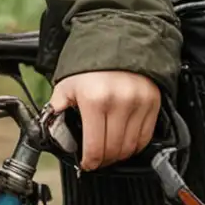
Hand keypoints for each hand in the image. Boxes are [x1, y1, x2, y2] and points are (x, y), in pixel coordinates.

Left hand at [47, 70, 161, 169]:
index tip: (87, 164)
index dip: (90, 162)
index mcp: (94, 100)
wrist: (117, 40)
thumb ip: (57, 108)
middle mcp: (119, 103)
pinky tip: (125, 143)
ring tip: (110, 152)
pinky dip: (135, 146)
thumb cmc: (90, 65)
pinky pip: (146, 137)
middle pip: (114, 150)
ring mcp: (139, 103)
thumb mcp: (67, 85)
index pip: (95, 146)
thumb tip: (51, 129)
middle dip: (103, 160)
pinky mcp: (153, 103)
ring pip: (131, 147)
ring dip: (120, 155)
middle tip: (97, 160)